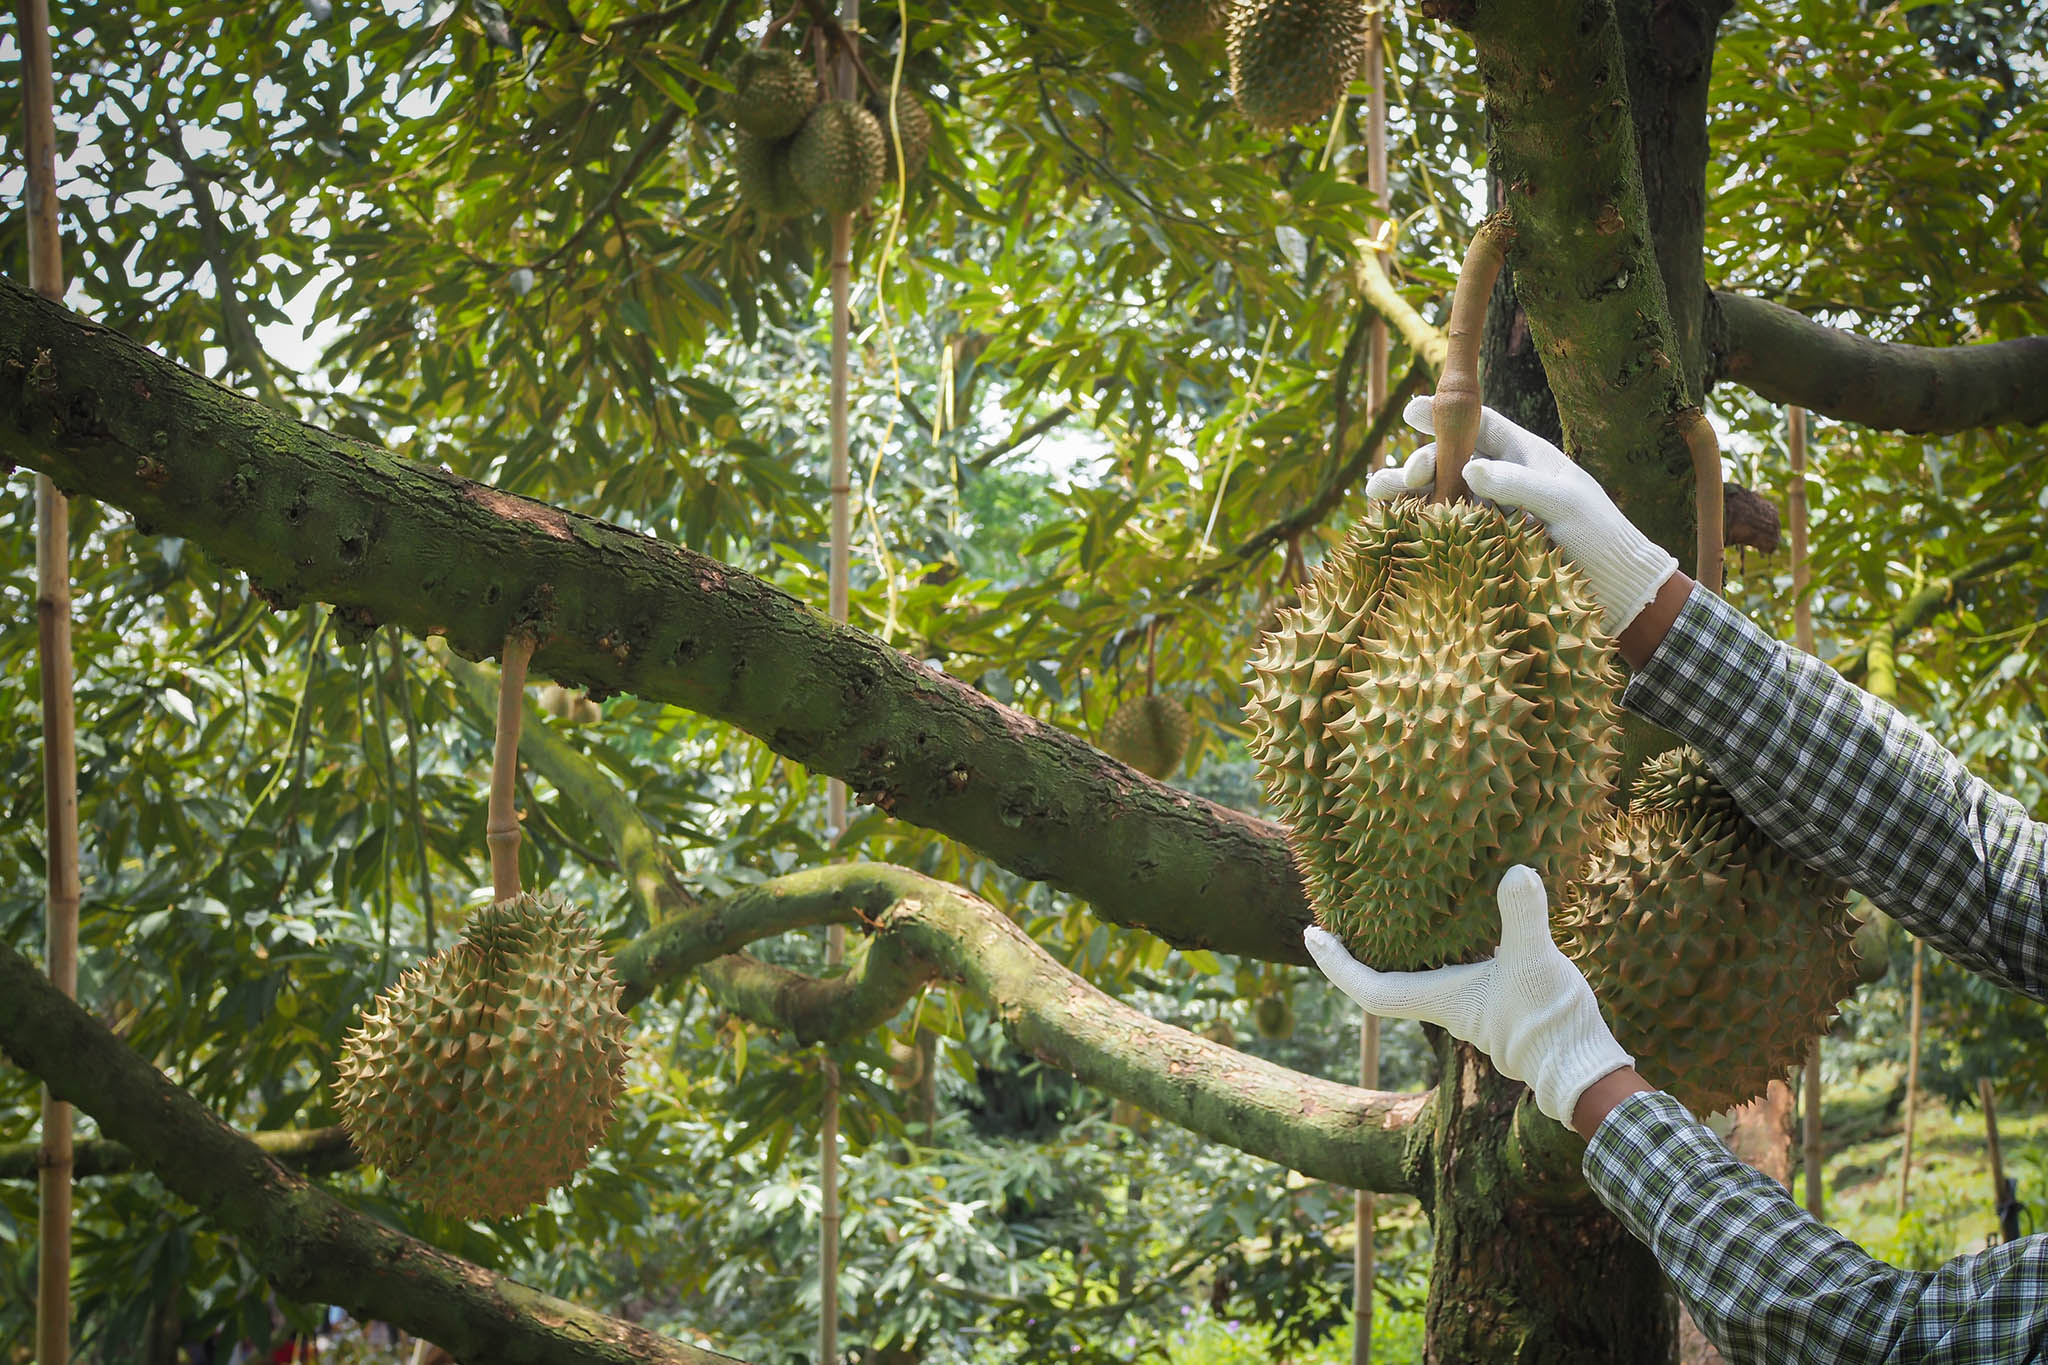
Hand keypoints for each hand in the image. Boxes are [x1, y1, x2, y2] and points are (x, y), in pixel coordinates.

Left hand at [1303, 866, 1633, 1125]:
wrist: (1583, 1069)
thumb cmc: (1551, 1023)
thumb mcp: (1535, 962)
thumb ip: (1523, 918)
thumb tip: (1517, 871)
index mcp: (1441, 999)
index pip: (1370, 987)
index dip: (1336, 964)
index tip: (1311, 935)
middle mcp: (1447, 1006)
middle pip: (1384, 981)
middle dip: (1358, 953)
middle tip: (1339, 919)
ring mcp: (1471, 1008)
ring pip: (1420, 977)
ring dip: (1400, 950)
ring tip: (1391, 911)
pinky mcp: (1496, 1004)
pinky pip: (1454, 973)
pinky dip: (1443, 950)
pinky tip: (1460, 924)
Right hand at [1365, 397, 1679, 635]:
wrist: (1615, 591)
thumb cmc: (1599, 538)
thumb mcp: (1564, 504)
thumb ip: (1518, 483)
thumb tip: (1467, 466)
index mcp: (1523, 456)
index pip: (1478, 425)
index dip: (1443, 416)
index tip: (1410, 411)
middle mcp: (1501, 480)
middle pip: (1448, 461)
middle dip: (1417, 463)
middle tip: (1398, 477)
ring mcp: (1489, 515)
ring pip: (1438, 496)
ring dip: (1406, 494)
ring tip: (1374, 496)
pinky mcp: (1481, 548)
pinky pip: (1442, 532)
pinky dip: (1416, 527)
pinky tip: (1393, 528)